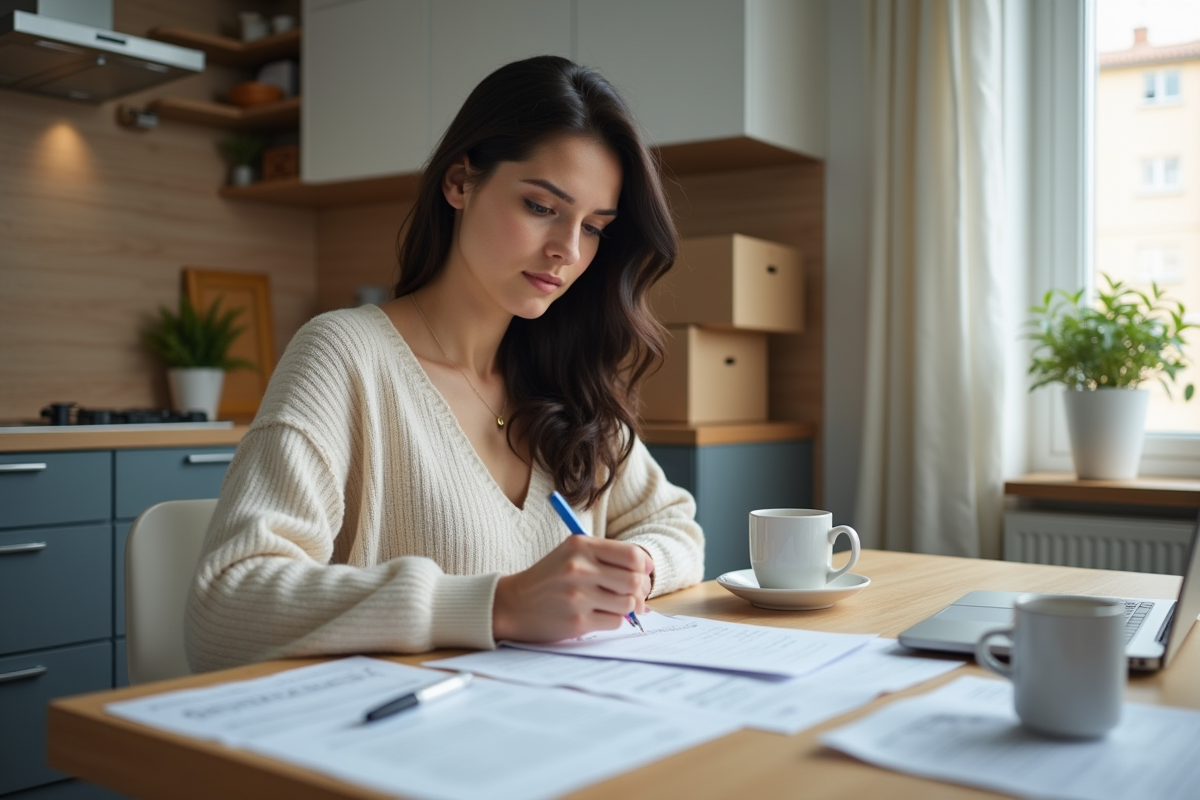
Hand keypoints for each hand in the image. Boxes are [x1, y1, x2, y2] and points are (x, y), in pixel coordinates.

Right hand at [492, 536, 653, 641]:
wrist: (512, 604)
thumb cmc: (548, 578)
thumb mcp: (572, 554)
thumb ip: (606, 558)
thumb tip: (646, 576)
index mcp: (580, 546)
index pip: (632, 555)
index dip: (644, 566)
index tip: (642, 573)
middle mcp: (579, 568)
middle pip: (634, 580)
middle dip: (640, 590)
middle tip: (633, 594)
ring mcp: (578, 596)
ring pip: (628, 603)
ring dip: (627, 607)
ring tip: (614, 605)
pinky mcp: (577, 621)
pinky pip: (615, 622)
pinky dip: (612, 620)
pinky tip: (598, 615)